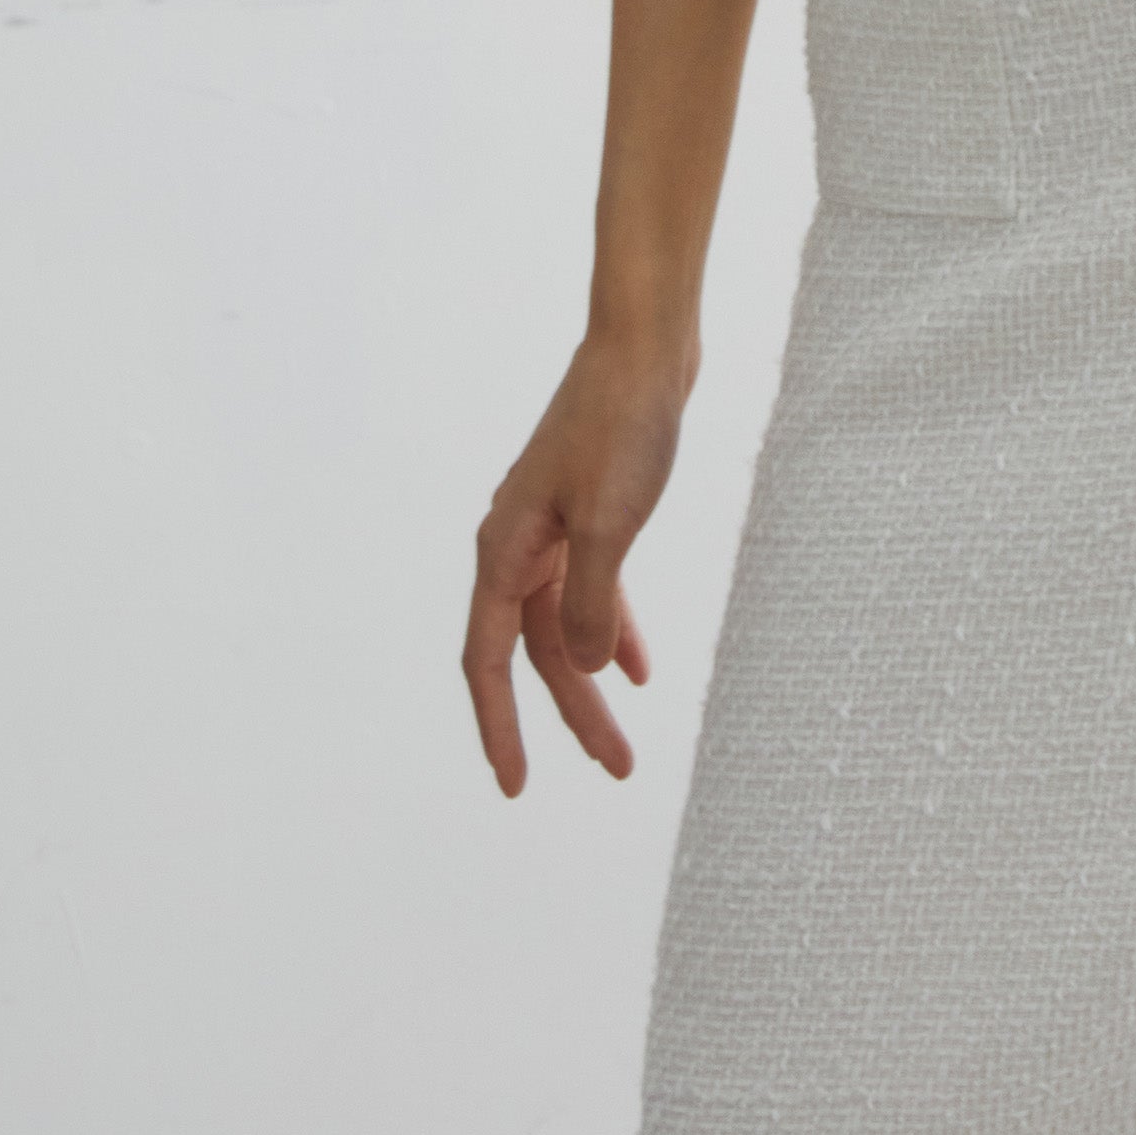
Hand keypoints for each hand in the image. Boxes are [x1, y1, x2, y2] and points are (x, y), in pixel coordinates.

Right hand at [463, 327, 690, 794]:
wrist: (645, 349)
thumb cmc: (622, 427)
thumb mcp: (612, 525)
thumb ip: (592, 604)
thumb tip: (581, 671)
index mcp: (504, 552)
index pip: (489, 661)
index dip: (499, 727)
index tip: (516, 785)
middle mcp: (516, 546)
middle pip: (535, 653)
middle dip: (571, 717)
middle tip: (616, 769)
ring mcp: (551, 529)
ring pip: (563, 627)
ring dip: (592, 681)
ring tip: (624, 740)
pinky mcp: (586, 512)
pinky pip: (590, 591)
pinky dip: (611, 628)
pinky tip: (637, 668)